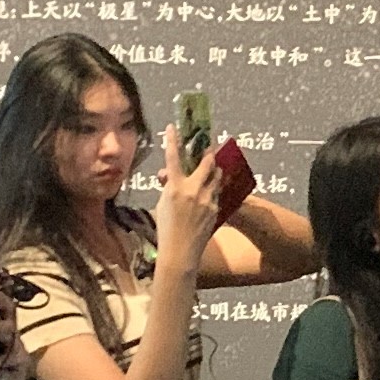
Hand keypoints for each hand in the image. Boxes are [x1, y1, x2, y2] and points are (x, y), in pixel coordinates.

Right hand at [153, 130, 226, 273]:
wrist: (180, 251)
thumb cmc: (166, 229)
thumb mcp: (162, 204)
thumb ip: (168, 187)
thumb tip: (169, 176)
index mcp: (175, 187)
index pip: (173, 158)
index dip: (172, 140)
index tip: (172, 127)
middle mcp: (193, 190)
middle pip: (207, 162)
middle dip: (208, 152)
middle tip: (207, 146)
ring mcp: (207, 199)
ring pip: (217, 176)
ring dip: (214, 170)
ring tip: (211, 168)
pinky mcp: (216, 208)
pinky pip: (216, 192)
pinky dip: (213, 189)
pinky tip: (208, 193)